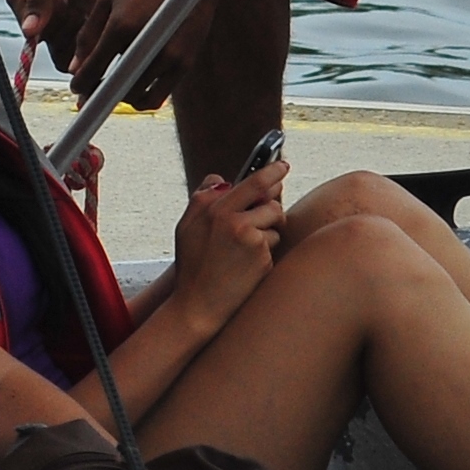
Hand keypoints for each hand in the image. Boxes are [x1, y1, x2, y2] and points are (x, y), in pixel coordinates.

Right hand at [7, 0, 129, 62]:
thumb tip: (28, 31)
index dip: (50, 24)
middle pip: (48, 43)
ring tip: (92, 8)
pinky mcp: (81, 26)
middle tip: (82, 5)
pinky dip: (95, 42)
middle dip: (68, 31)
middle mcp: (36, 12)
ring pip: (66, 50)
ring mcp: (60, 21)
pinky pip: (84, 49)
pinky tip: (102, 17)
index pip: (28, 28)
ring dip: (82, 40)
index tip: (66, 2)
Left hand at [66, 0, 229, 102]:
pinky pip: (158, 97)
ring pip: (135, 96)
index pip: (94, 68)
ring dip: (119, 98)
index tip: (76, 89)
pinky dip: (141, 100)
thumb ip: (88, 34)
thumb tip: (74, 68)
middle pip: (114, 87)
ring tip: (112, 88)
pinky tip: (132, 91)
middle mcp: (145, 43)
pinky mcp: (184, 63)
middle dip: (98, 94)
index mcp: (121, 25)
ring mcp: (168, 56)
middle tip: (91, 93)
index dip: (81, 84)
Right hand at [165, 160, 286, 325]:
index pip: (249, 182)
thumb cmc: (193, 266)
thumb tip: (223, 179)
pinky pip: (273, 242)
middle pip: (268, 195)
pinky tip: (249, 263)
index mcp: (210, 206)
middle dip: (275, 190)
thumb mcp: (186, 226)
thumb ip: (203, 199)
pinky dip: (266, 250)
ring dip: (269, 228)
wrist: (197, 305)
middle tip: (280, 180)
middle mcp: (229, 216)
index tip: (282, 165)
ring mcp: (247, 235)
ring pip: (274, 219)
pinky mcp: (261, 254)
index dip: (270, 172)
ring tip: (248, 246)